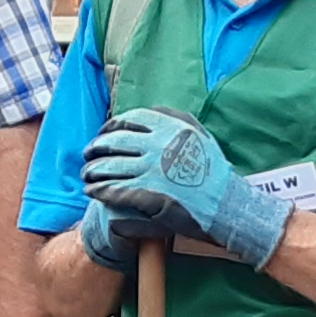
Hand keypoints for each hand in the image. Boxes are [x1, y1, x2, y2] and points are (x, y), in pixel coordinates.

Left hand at [83, 107, 281, 267]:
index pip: (129, 120)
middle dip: (96, 149)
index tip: (102, 133)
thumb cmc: (215, 172)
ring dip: (93, 172)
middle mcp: (159, 145)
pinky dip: (101, 191)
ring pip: (110, 167)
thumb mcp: (199, 135)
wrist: (228, 206)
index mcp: (171, 127)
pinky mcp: (149, 195)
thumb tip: (150, 110)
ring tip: (87, 177)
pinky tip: (94, 193)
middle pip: (114, 143)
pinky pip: (116, 191)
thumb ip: (174, 119)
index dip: (110, 126)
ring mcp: (153, 171)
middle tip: (88, 156)